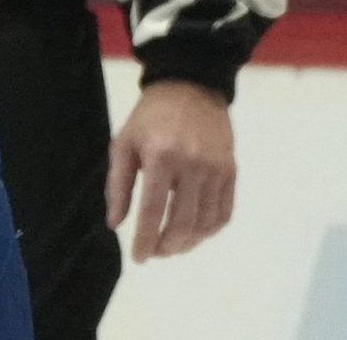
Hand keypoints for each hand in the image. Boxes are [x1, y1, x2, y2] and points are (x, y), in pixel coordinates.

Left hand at [106, 80, 235, 261]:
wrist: (189, 88)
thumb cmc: (148, 118)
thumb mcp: (124, 144)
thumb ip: (118, 185)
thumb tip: (115, 224)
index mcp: (160, 156)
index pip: (152, 210)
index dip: (144, 239)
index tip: (138, 258)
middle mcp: (192, 165)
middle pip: (182, 222)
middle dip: (167, 246)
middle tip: (154, 253)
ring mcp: (216, 169)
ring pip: (205, 222)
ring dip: (188, 243)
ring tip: (171, 247)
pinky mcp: (231, 171)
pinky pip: (224, 213)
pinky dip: (209, 230)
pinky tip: (194, 234)